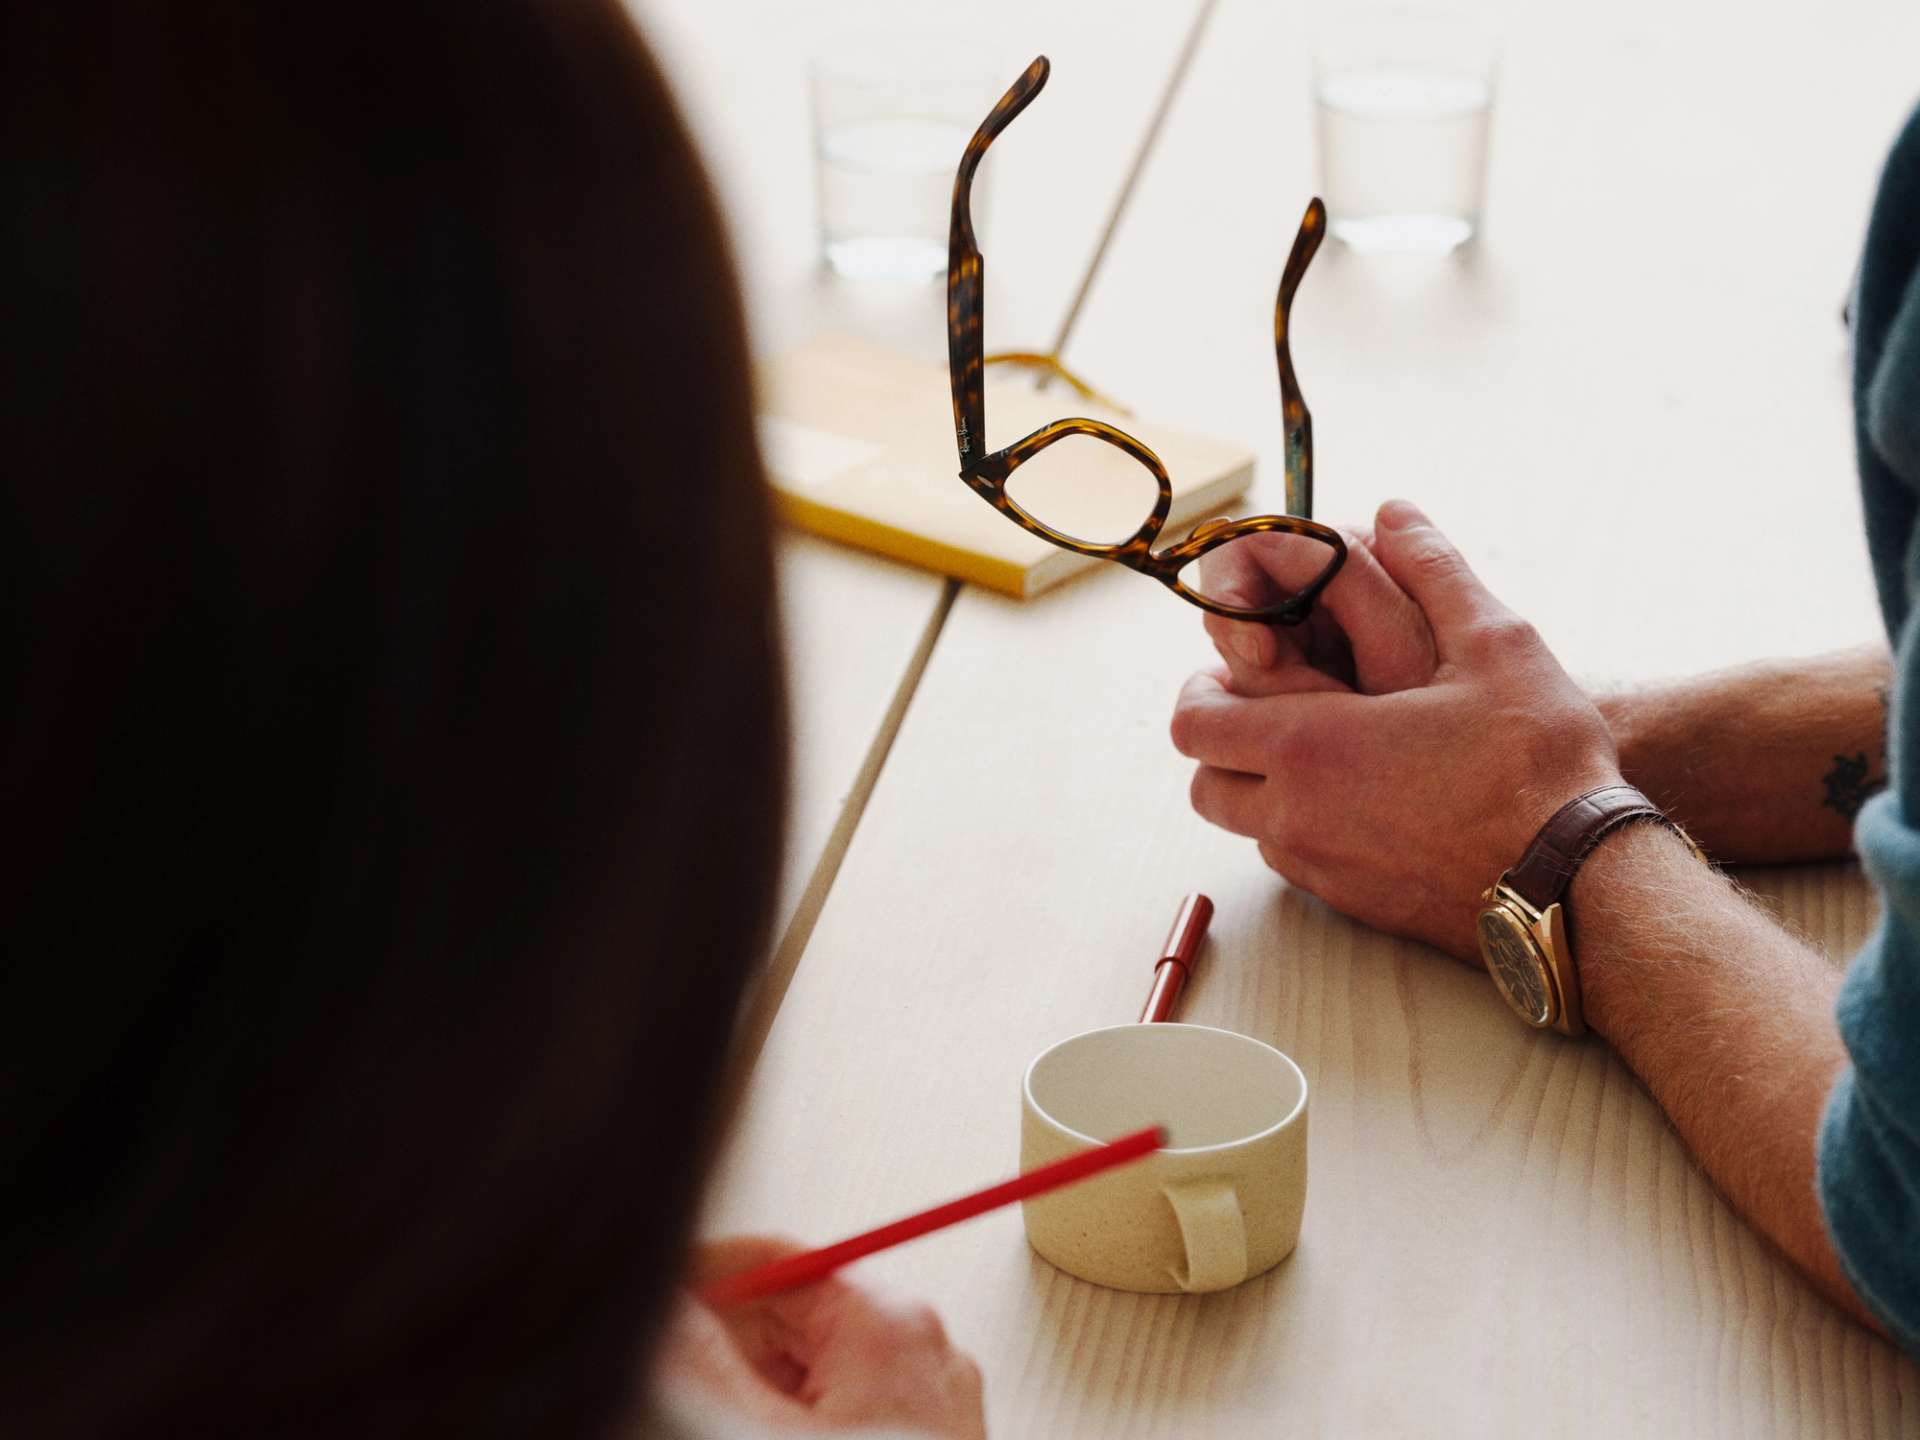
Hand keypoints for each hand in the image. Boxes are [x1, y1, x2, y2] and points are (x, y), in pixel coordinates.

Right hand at [656, 1236, 985, 1439]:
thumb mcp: (749, 1430)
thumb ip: (697, 1358)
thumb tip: (662, 1310)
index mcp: (890, 1326)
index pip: (778, 1264)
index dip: (703, 1283)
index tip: (653, 1311)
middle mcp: (926, 1357)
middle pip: (796, 1322)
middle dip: (727, 1354)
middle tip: (675, 1391)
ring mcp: (934, 1411)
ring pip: (816, 1379)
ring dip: (756, 1402)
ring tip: (717, 1427)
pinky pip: (846, 1420)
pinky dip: (794, 1429)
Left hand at [1173, 500, 1621, 959]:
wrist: (1578, 884)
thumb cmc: (1538, 761)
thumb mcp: (1494, 643)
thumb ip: (1434, 571)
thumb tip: (1396, 513)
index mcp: (1308, 744)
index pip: (1195, 721)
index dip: (1204, 690)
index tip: (1243, 666)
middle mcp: (1295, 815)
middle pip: (1204, 784)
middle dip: (1223, 744)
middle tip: (1272, 709)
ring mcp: (1321, 869)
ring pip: (1247, 828)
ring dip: (1261, 790)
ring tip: (1321, 752)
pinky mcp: (1354, 907)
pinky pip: (1296, 865)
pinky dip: (1305, 832)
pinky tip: (1365, 801)